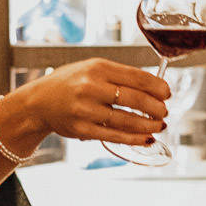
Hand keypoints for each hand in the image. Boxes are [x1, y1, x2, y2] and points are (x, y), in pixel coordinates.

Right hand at [11, 58, 170, 143]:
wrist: (38, 102)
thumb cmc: (69, 84)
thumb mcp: (91, 69)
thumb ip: (118, 75)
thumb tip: (153, 87)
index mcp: (97, 67)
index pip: (137, 77)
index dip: (157, 87)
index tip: (167, 93)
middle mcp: (91, 87)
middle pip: (135, 99)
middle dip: (157, 108)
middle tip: (164, 112)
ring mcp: (86, 110)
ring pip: (127, 120)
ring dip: (149, 125)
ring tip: (159, 126)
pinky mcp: (82, 130)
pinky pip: (115, 136)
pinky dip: (134, 138)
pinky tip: (145, 138)